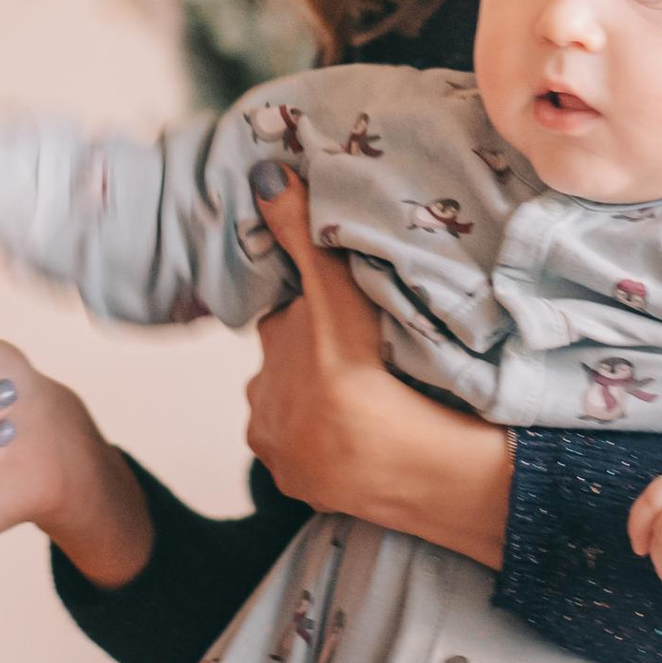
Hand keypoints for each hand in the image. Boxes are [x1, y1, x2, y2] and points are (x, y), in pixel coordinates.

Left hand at [245, 175, 513, 569]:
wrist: (399, 465)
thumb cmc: (365, 372)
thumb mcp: (337, 295)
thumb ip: (306, 236)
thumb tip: (264, 174)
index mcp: (270, 355)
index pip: (288, 323)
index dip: (315, 315)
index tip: (346, 317)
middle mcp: (261, 404)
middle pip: (292, 370)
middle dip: (317, 362)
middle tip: (368, 359)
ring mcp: (281, 452)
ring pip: (300, 415)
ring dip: (326, 407)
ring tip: (375, 400)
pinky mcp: (300, 489)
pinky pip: (313, 460)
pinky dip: (334, 449)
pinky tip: (367, 439)